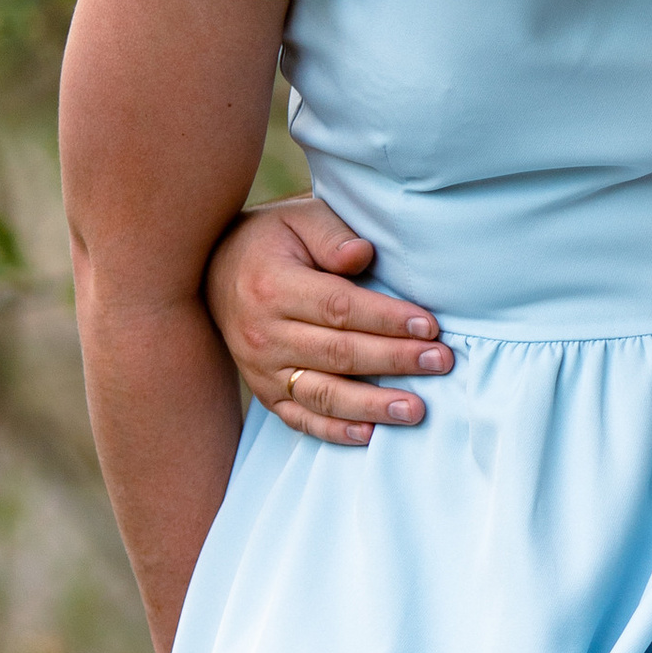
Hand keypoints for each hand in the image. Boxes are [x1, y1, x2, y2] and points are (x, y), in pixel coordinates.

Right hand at [204, 197, 453, 444]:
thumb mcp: (298, 218)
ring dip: (372, 406)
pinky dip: (334, 431)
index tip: (428, 325)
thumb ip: (332, 235)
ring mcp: (262, 369)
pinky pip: (300, 418)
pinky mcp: (264, 392)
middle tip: (441, 361)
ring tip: (416, 409)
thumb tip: (363, 255)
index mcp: (274, 286)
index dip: (386, 319)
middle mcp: (264, 334)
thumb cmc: (270, 241)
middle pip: (339, 354)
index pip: (339, 308)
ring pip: (323, 394)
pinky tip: (369, 435)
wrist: (210, 272)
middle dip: (395, 360)